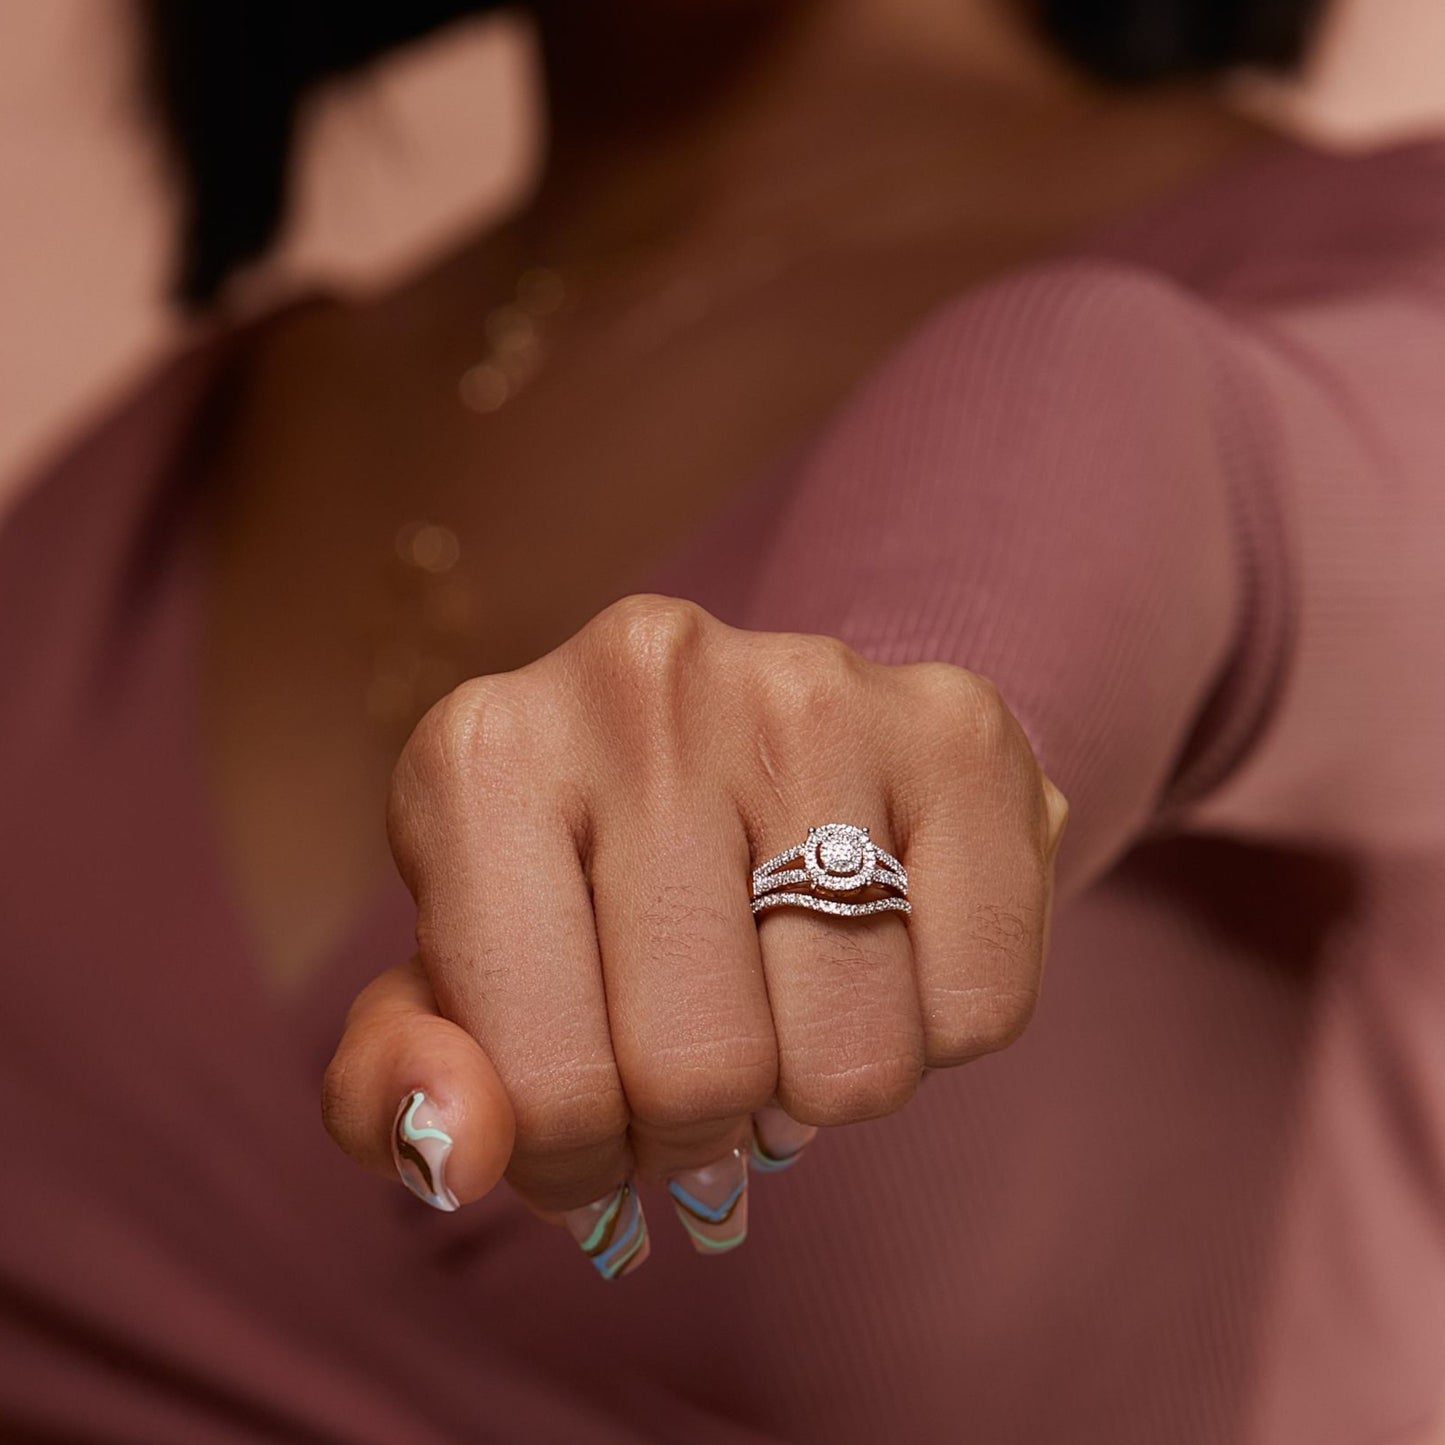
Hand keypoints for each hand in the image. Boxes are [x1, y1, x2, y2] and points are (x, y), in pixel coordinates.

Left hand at [323, 596, 1067, 1276]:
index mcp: (482, 753)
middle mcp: (640, 683)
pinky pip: (978, 1011)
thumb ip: (400, 1079)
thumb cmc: (595, 884)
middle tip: (701, 1062)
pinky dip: (931, 1030)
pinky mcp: (957, 729)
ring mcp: (809, 691)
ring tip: (786, 990)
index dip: (575, 1156)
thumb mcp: (459, 972)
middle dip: (699, 1125)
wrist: (771, 742)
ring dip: (818, 1084)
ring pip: (850, 1062)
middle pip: (699, 1072)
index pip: (540, 1083)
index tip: (595, 1116)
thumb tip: (455, 1153)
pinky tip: (882, 942)